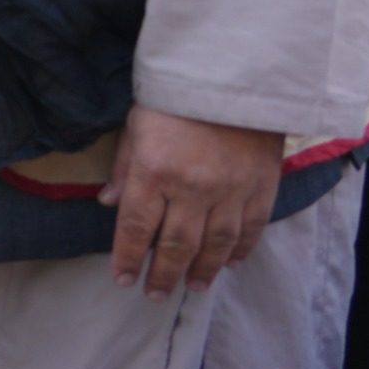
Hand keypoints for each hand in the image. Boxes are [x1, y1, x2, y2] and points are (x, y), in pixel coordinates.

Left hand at [100, 104, 281, 298]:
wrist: (230, 75)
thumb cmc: (172, 97)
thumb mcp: (134, 126)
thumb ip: (123, 169)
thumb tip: (108, 204)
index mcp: (153, 170)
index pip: (135, 227)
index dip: (126, 257)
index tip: (122, 279)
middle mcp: (191, 187)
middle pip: (175, 245)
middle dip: (162, 274)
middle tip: (154, 294)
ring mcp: (230, 189)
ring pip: (215, 245)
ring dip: (202, 270)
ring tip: (191, 287)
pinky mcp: (260, 186)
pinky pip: (251, 228)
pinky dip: (240, 250)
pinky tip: (231, 264)